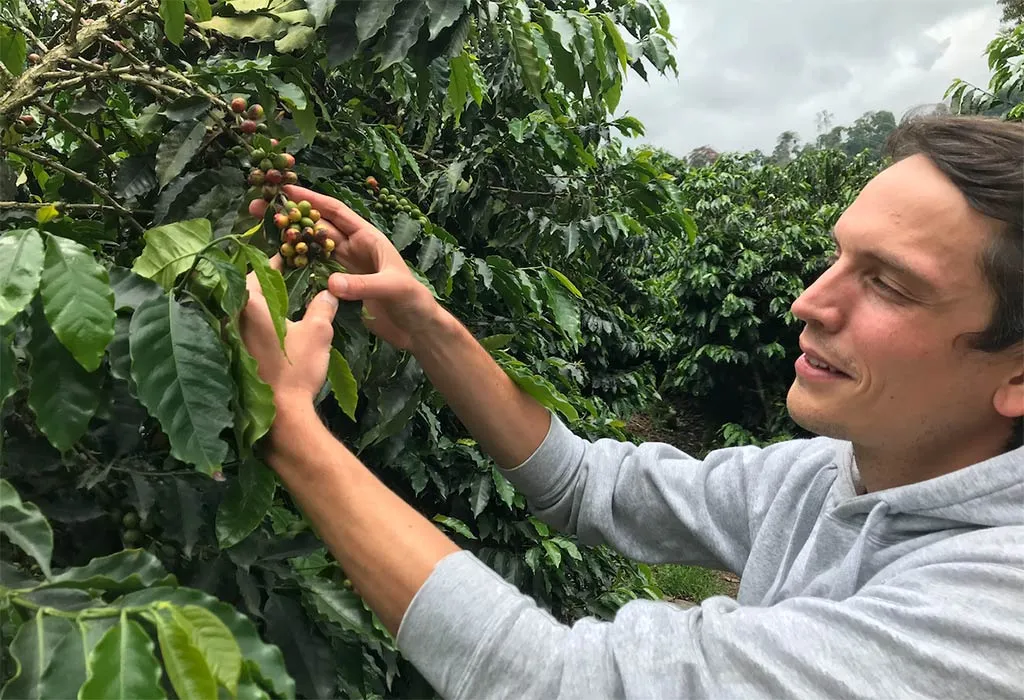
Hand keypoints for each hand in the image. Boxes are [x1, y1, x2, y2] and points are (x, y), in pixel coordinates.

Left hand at [240, 254, 338, 410]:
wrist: (282, 411)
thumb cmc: (297, 367)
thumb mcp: (318, 332)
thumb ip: (322, 306)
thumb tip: (329, 292)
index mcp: (250, 304)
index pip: (257, 271)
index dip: (274, 262)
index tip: (288, 257)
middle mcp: (233, 317)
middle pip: (248, 289)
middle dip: (267, 282)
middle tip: (288, 276)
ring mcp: (231, 338)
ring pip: (245, 310)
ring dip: (262, 303)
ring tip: (285, 299)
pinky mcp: (235, 355)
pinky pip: (245, 328)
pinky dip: (259, 322)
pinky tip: (276, 327)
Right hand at [250, 185, 439, 350]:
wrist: (417, 328)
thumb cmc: (413, 301)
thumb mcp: (392, 288)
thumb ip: (364, 284)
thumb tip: (331, 283)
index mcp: (368, 238)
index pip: (336, 212)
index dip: (311, 199)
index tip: (284, 189)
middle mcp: (354, 248)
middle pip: (317, 227)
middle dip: (291, 215)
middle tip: (258, 206)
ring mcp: (346, 267)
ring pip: (312, 247)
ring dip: (290, 238)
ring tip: (261, 228)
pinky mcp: (341, 286)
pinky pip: (315, 270)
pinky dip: (298, 264)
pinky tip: (278, 259)